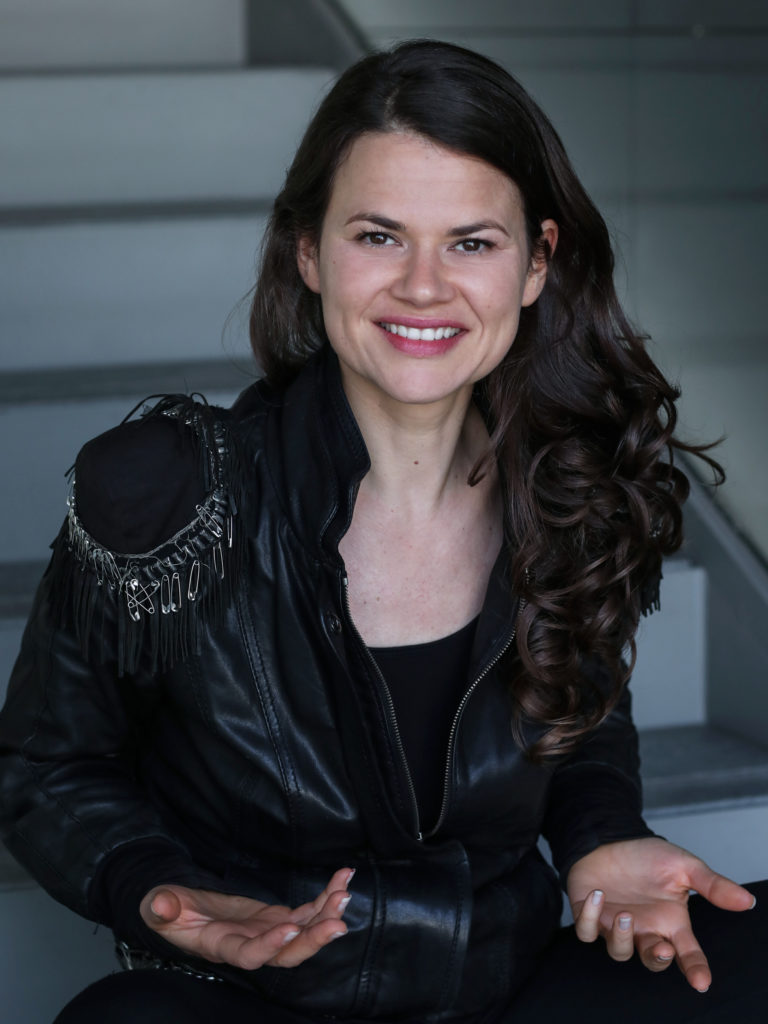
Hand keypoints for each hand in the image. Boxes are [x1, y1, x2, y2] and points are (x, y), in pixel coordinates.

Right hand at [140, 866, 353, 968]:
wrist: (184, 909)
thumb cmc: (169, 910)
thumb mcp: (158, 906)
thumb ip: (161, 907)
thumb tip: (160, 904)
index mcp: (221, 946)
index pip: (249, 955)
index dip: (270, 945)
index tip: (291, 926)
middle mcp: (251, 944)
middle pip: (288, 954)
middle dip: (314, 939)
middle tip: (338, 922)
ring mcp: (267, 932)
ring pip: (303, 932)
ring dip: (327, 915)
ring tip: (344, 891)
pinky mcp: (277, 917)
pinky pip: (307, 912)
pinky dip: (325, 897)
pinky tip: (343, 879)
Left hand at [567, 837, 754, 991]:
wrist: (612, 837)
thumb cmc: (647, 856)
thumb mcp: (684, 866)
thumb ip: (712, 886)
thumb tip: (747, 901)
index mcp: (670, 922)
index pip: (687, 953)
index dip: (694, 969)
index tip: (701, 981)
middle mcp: (644, 929)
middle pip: (652, 960)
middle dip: (657, 959)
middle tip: (661, 947)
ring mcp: (615, 926)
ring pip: (619, 951)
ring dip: (622, 937)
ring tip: (625, 914)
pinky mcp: (590, 915)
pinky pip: (587, 931)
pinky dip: (590, 918)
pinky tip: (598, 895)